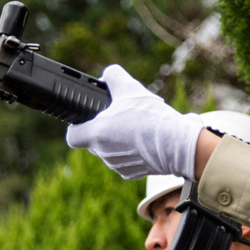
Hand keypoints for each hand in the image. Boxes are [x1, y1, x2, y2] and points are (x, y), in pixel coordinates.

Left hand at [66, 65, 203, 179]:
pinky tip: (146, 141)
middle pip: (94, 142)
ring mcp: (117, 166)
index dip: (78, 126)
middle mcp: (103, 154)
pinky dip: (133, 152)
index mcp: (96, 135)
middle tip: (120, 117)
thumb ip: (113, 76)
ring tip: (137, 127)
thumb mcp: (130, 87)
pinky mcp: (132, 173)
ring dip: (119, 140)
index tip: (88, 119)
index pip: (73, 136)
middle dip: (104, 130)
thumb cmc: (150, 117)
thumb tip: (107, 75)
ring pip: (111, 151)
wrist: (176, 144)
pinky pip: (126, 161)